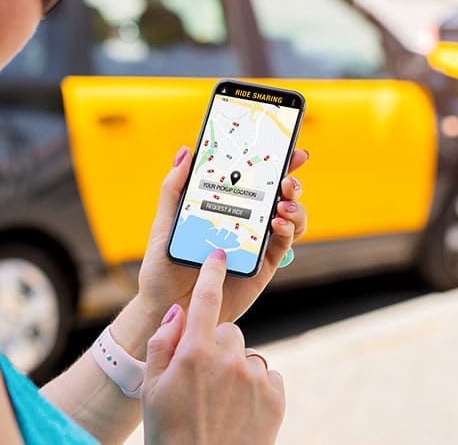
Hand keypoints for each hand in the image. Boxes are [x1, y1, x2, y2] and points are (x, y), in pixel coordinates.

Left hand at [124, 146, 307, 355]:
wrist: (167, 310)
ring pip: (289, 218)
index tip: (287, 147)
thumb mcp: (164, 224)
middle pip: (278, 196)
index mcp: (225, 207)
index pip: (253, 179)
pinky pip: (283, 245)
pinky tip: (277, 224)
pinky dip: (287, 231)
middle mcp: (245, 223)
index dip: (274, 162)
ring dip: (294, 206)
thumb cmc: (163, 268)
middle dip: (291, 181)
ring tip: (282, 204)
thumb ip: (174, 189)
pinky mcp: (263, 267)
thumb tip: (186, 151)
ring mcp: (257, 244)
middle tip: (287, 178)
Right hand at [142, 249, 284, 444]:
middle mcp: (229, 359)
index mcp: (194, 352)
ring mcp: (255, 378)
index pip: (206, 298)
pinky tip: (239, 411)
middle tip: (202, 382)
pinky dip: (256, 388)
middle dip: (216, 348)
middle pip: (228, 332)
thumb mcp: (152, 388)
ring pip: (248, 356)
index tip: (220, 254)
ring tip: (220, 403)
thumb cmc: (169, 432)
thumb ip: (163, 343)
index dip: (212, 272)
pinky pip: (267, 377)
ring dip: (236, 371)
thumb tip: (180, 310)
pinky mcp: (276, 396)